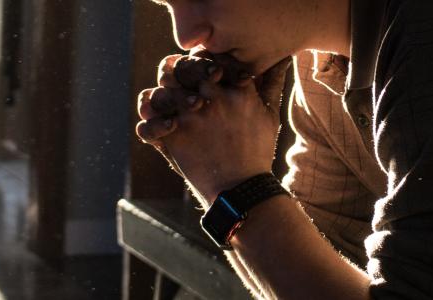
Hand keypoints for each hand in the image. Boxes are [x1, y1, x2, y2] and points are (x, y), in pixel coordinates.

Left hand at [136, 52, 291, 201]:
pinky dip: (151, 124)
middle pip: (184, 67)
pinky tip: (163, 127)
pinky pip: (150, 122)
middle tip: (181, 80)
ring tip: (171, 105)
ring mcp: (191, 118)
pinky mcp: (175, 137)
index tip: (205, 70)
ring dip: (163, 95)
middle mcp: (214, 100)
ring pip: (162, 89)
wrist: (242, 189)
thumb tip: (282, 58)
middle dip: (180, 70)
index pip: (213, 57)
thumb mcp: (270, 114)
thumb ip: (272, 83)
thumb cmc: (258, 150)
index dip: (205, 59)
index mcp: (239, 90)